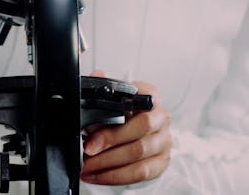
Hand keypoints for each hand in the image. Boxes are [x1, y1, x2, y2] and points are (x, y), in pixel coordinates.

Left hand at [81, 70, 171, 184]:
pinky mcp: (162, 162)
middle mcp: (161, 117)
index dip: (115, 113)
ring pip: (138, 153)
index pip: (140, 99)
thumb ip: (102, 86)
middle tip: (87, 150)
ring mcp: (164, 141)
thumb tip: (98, 75)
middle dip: (109, 140)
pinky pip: (140, 173)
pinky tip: (97, 175)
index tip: (91, 127)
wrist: (132, 132)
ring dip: (108, 163)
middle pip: (140, 128)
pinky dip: (115, 176)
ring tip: (87, 166)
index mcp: (149, 96)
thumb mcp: (109, 98)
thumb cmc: (121, 113)